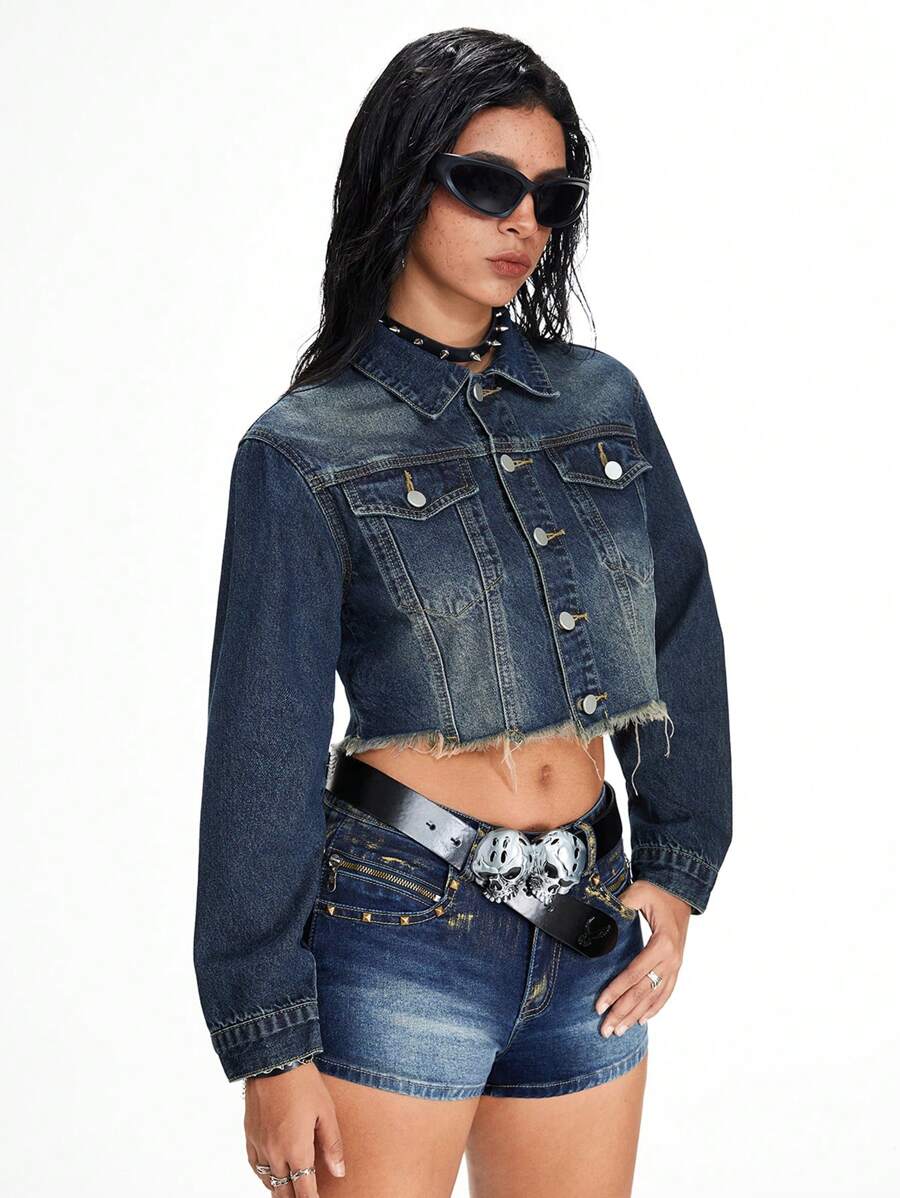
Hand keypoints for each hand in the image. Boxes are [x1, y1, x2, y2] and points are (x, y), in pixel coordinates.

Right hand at [244, 1061, 344, 1193]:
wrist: (273, 1060)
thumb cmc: (303, 1083)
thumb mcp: (326, 1112)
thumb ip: (332, 1145)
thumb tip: (339, 1172)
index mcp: (296, 1148)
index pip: (304, 1190)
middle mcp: (275, 1152)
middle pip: (284, 1191)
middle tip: (306, 1196)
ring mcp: (259, 1145)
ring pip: (267, 1181)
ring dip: (280, 1188)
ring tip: (291, 1190)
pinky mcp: (249, 1135)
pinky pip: (254, 1166)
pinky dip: (264, 1175)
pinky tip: (272, 1173)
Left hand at [594, 879, 690, 1037]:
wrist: (680, 893)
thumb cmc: (657, 893)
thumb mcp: (638, 892)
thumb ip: (620, 904)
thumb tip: (597, 916)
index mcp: (663, 944)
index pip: (634, 974)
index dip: (616, 991)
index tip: (599, 1006)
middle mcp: (672, 960)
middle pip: (643, 992)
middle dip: (623, 1012)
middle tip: (605, 1030)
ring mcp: (675, 966)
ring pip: (654, 998)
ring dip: (636, 1016)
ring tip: (618, 1031)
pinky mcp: (676, 968)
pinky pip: (666, 994)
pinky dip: (654, 1009)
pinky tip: (642, 1020)